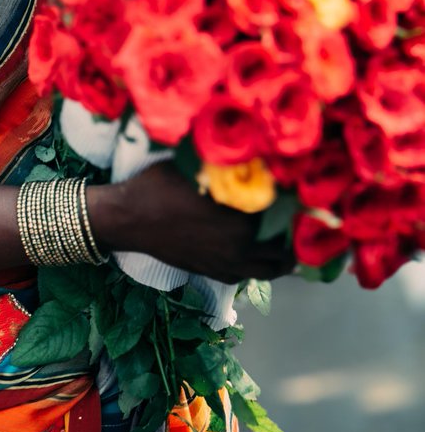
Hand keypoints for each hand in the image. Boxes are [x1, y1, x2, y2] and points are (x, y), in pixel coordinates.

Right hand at [88, 162, 294, 283]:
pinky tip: (252, 250)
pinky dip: (258, 265)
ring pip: (272, 269)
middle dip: (295, 234)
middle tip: (299, 218)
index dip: (297, 206)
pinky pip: (248, 275)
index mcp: (242, 219)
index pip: (285, 216)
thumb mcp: (196, 167)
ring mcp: (228, 265)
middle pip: (287, 248)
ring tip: (286, 240)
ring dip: (282, 255)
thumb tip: (258, 156)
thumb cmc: (160, 186)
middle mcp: (241, 247)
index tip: (302, 194)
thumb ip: (229, 167)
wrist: (129, 217)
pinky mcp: (214, 273)